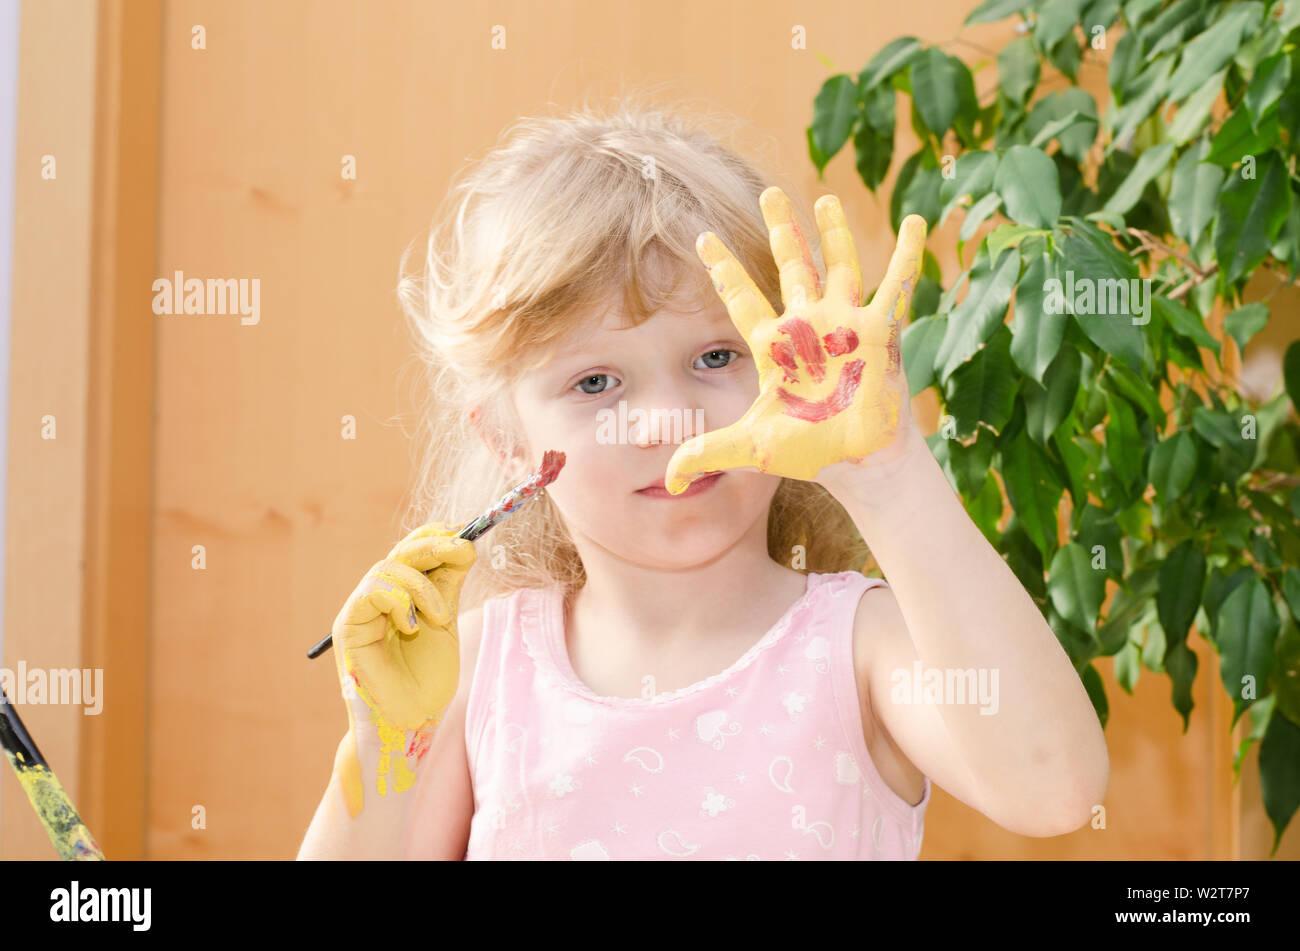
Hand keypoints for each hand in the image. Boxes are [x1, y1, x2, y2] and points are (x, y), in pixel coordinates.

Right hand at [329, 522, 474, 817]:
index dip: (436, 535)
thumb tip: (465, 545)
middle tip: (465, 549)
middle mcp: (376, 598)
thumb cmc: (426, 681)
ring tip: (441, 618)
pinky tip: (413, 626)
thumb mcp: (446, 623)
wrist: (410, 723)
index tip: (468, 534)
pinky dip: (400, 600)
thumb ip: (448, 586)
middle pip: (400, 551)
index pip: (411, 548)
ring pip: (387, 568)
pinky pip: (373, 591)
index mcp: (399, 595)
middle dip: (435, 546)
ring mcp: (360, 610)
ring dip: (422, 586)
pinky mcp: (349, 626)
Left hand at [664, 188, 926, 494]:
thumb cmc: (811, 451)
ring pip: (838, 265)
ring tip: (824, 199)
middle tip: (768, 194)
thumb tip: (666, 479)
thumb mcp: (752, 447)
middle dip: (780, 231)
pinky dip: (907, 255)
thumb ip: (707, 452)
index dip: (723, 268)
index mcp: (775, 345)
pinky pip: (895, 285)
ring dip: (832, 233)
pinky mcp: (879, 331)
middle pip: (790, 266)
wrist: (859, 462)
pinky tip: (913, 221)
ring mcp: (844, 324)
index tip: (702, 237)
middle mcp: (808, 326)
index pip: (741, 298)